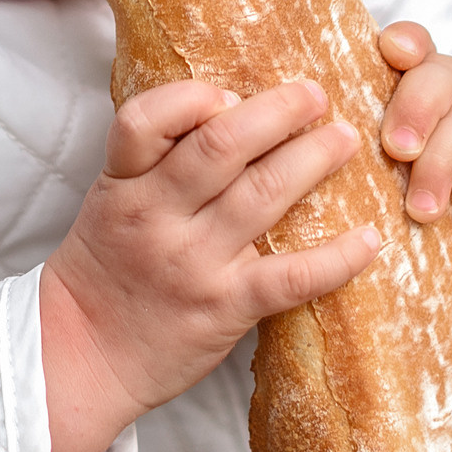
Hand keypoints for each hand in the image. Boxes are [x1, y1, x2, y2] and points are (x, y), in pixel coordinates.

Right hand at [40, 79, 381, 451]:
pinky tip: (369, 239)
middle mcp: (157, 216)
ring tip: (343, 139)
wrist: (81, 357)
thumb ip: (155, 161)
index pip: (143, 121)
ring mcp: (193, 262)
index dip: (191, 98)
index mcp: (123, 184)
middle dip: (277, 112)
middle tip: (314, 96)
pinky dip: (338, 257)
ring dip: (312, 160)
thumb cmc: (105, 272)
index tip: (230, 95)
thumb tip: (229, 113)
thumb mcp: (111, 201)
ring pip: (262, 195)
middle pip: (221, 147)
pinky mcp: (225, 308)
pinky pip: (291, 276)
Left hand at [374, 21, 451, 313]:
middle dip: (414, 106)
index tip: (387, 51)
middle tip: (393, 149)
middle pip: (442, 72)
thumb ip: (357, 165)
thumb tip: (300, 156)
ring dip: (445, 151)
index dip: (404, 41)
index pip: (414, 49)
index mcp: (421, 99)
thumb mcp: (388, 193)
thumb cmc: (434, 223)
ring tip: (422, 204)